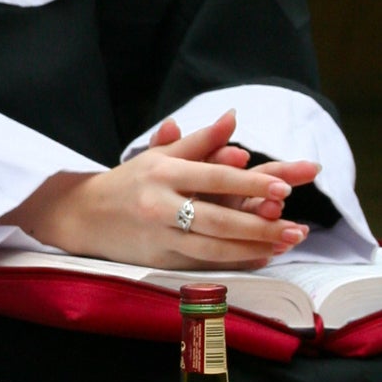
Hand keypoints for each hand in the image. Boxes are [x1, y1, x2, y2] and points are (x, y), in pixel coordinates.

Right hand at [10, 113, 310, 269]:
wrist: (84, 214)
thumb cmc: (130, 181)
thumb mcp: (159, 156)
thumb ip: (200, 140)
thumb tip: (233, 118)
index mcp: (161, 173)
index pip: (213, 178)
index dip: (249, 183)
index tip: (284, 187)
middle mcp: (159, 205)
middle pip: (218, 218)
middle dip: (260, 223)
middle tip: (297, 226)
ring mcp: (160, 235)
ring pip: (214, 245)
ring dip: (255, 246)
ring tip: (287, 242)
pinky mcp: (161, 259)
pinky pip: (206, 262)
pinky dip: (236, 260)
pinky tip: (260, 256)